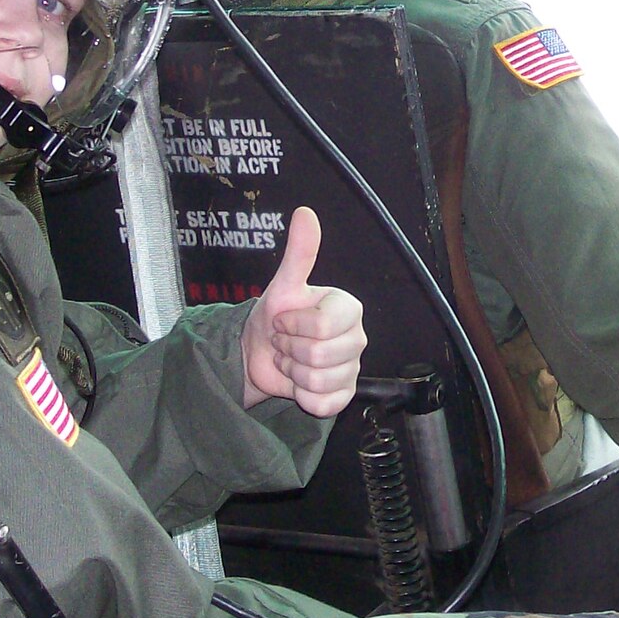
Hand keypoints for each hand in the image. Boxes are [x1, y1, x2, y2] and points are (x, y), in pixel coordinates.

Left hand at [241, 207, 364, 416]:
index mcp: (348, 309)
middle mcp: (356, 338)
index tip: (285, 320)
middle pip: (319, 356)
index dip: (294, 326)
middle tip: (285, 341)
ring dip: (293, 372)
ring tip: (290, 359)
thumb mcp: (283, 285)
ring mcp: (352, 369)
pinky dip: (302, 395)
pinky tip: (299, 381)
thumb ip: (299, 252)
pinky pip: (323, 403)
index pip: (322, 327)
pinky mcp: (343, 396)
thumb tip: (305, 213)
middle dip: (290, 350)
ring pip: (319, 381)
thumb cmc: (275, 316)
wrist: (262, 353)